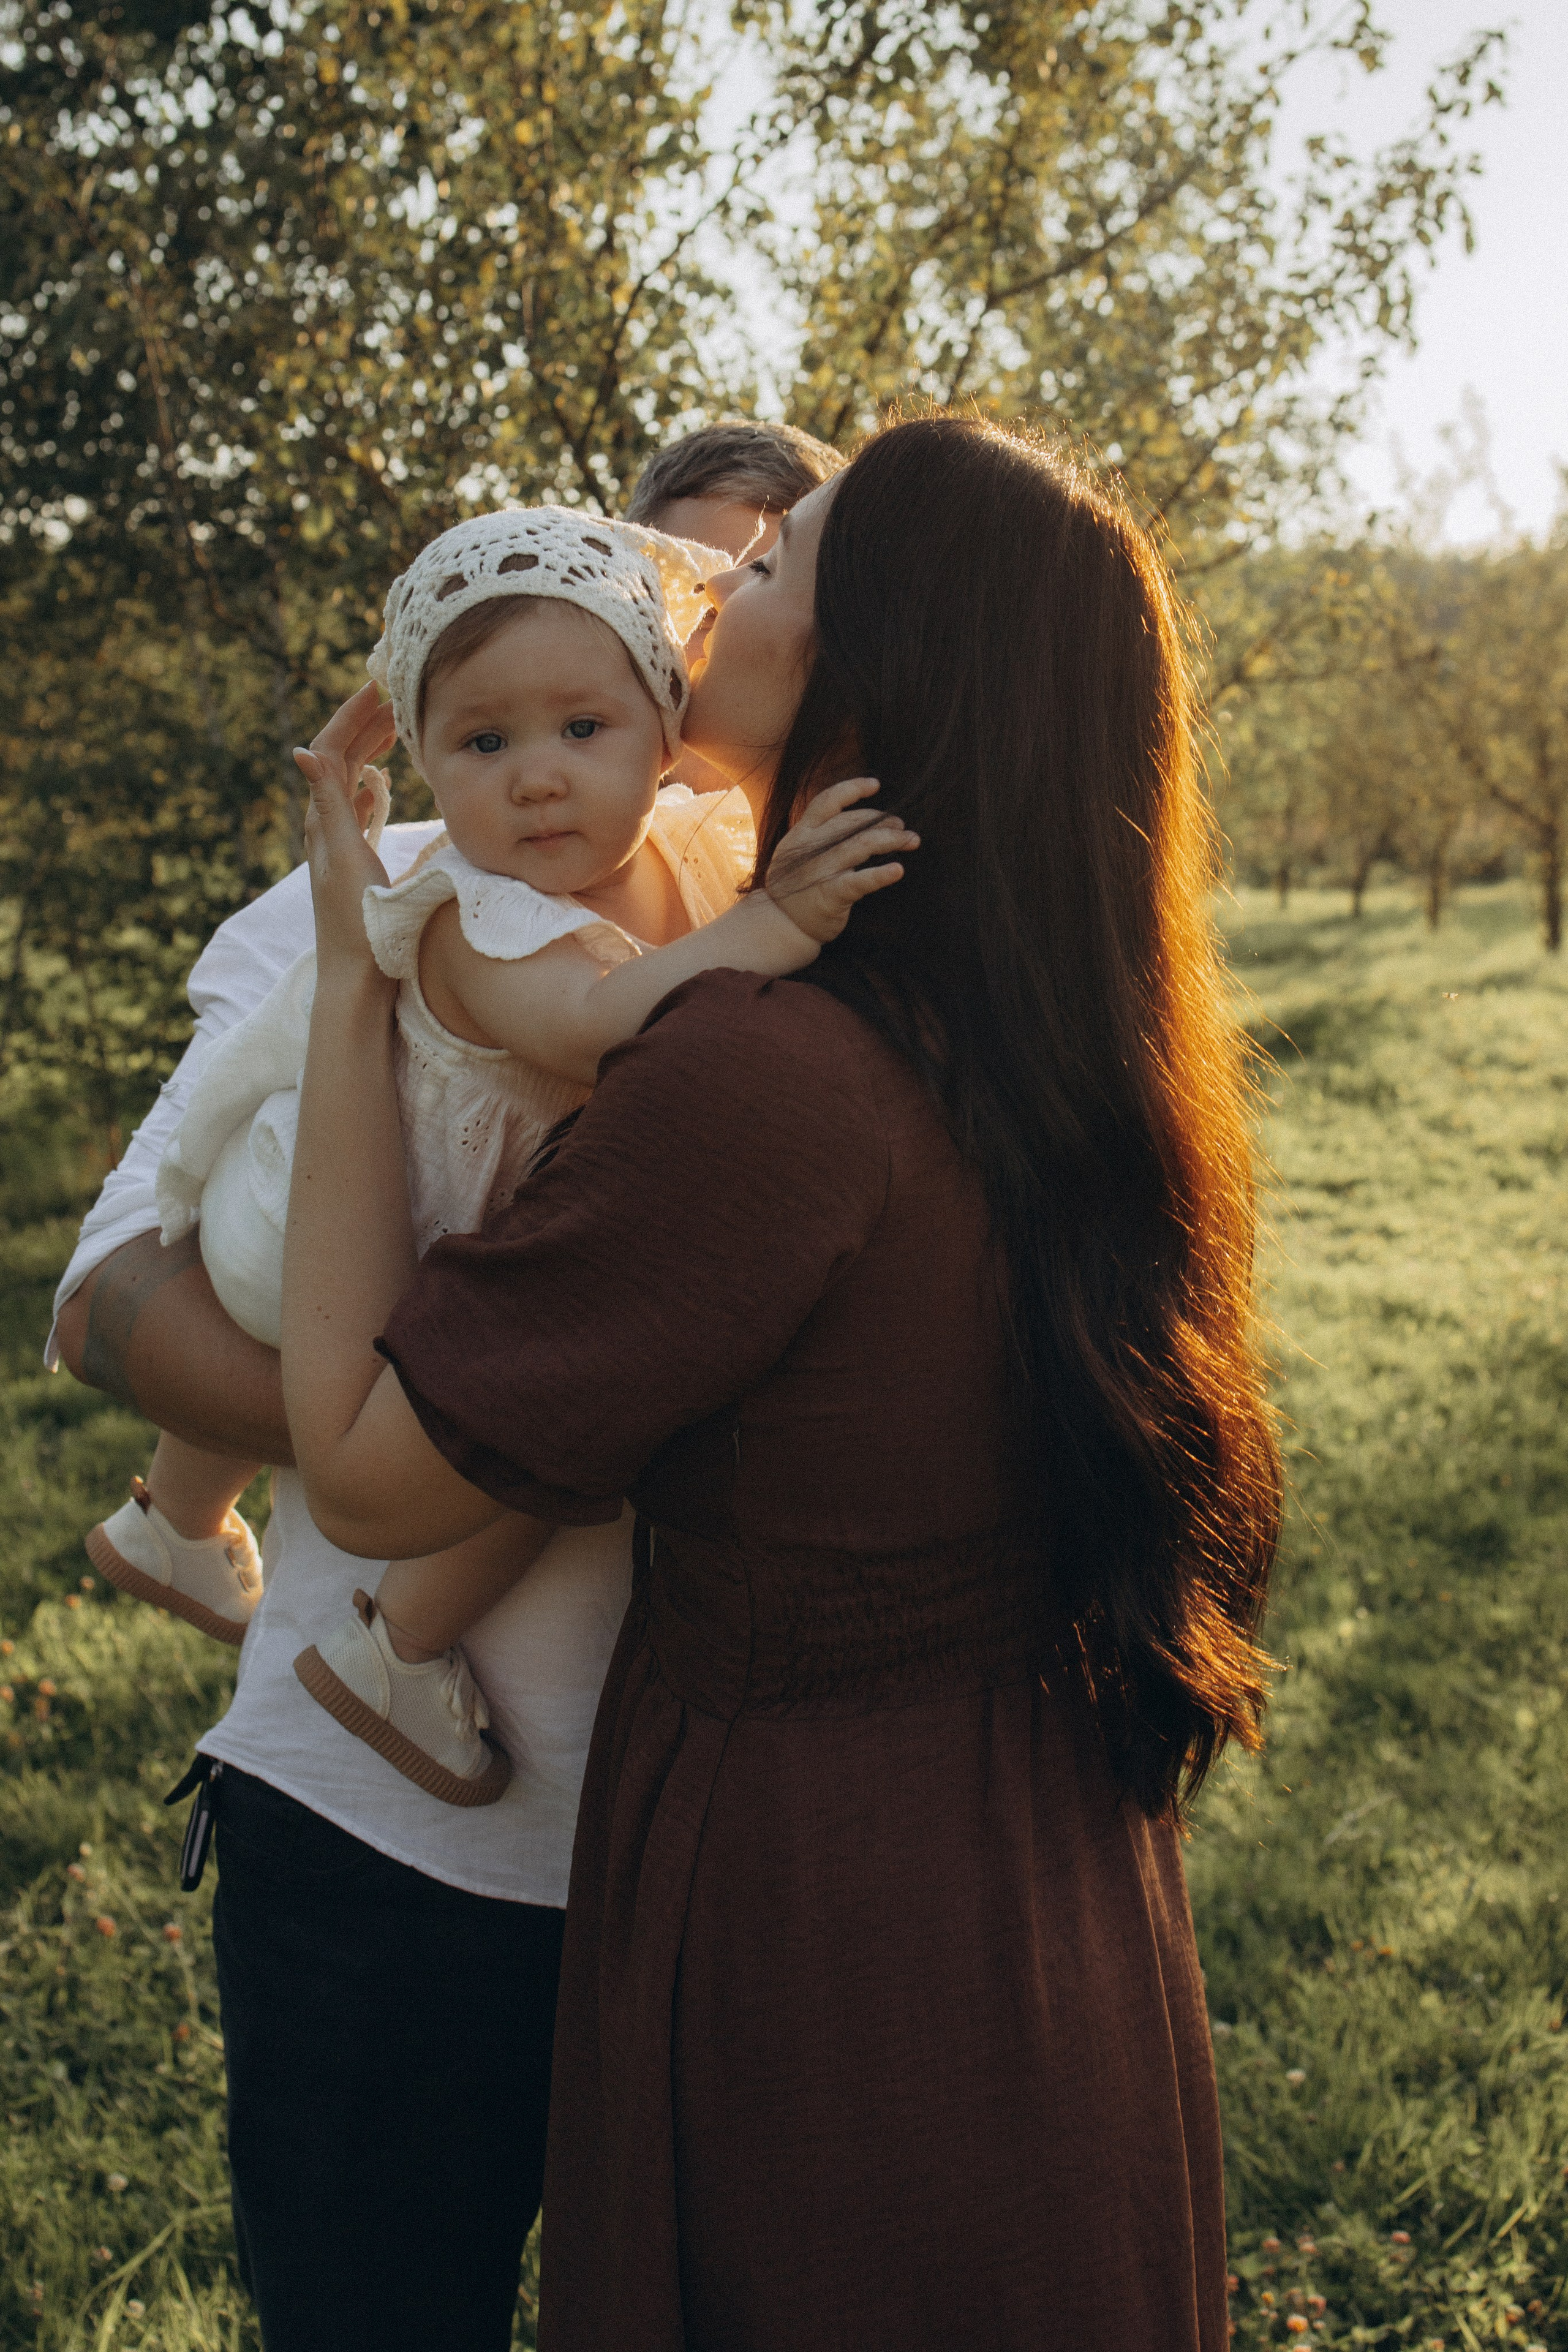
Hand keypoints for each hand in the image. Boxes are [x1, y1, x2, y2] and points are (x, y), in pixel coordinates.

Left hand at [294, 683, 397, 983]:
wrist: (357, 977)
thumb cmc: (358, 923)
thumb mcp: (347, 856)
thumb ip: (331, 803)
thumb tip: (300, 749)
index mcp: (322, 820)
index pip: (330, 749)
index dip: (351, 715)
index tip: (378, 686)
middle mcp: (324, 826)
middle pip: (338, 760)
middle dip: (362, 724)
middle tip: (393, 695)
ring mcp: (336, 844)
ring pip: (348, 782)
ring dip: (367, 750)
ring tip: (392, 728)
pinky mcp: (351, 862)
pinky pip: (356, 810)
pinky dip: (369, 786)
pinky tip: (380, 784)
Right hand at [763, 776, 918, 944]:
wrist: (779, 925)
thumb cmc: (795, 888)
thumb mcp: (795, 853)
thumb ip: (818, 835)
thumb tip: (856, 820)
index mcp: (801, 833)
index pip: (827, 801)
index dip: (852, 788)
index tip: (875, 784)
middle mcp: (811, 848)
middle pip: (852, 822)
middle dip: (881, 820)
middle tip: (902, 826)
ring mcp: (821, 871)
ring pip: (862, 845)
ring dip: (892, 839)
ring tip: (912, 840)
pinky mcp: (831, 895)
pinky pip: (860, 882)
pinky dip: (880, 875)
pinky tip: (897, 870)